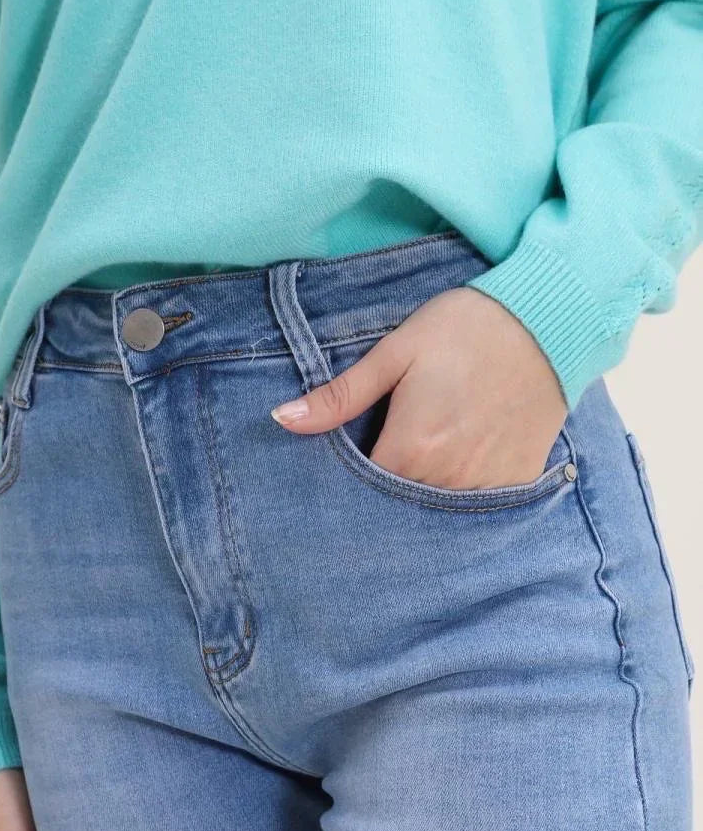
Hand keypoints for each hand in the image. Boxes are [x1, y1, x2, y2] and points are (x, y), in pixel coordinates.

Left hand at [270, 287, 567, 487]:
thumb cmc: (464, 329)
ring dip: (424, 495)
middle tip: (391, 455)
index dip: (350, 482)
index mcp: (410, 450)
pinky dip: (464, 494)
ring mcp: (485, 486)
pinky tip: (461, 463)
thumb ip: (340, 396)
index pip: (361, 491)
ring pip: (437, 511)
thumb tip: (282, 419)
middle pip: (399, 506)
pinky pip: (478, 506)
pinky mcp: (517, 483)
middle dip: (384, 492)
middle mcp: (447, 479)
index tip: (351, 463)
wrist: (549, 319)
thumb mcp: (394, 353)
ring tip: (426, 459)